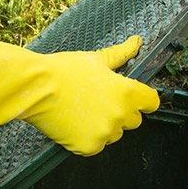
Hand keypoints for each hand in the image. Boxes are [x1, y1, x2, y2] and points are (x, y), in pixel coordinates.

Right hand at [0, 30, 160, 155]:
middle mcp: (120, 116)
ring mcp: (105, 134)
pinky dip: (88, 138)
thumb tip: (137, 41)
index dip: (142, 99)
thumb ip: (121, 54)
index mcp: (127, 93)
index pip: (152, 102)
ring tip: (84, 111)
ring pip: (115, 134)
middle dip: (122, 112)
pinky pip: (97, 145)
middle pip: (134, 121)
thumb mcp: (96, 59)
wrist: (35, 88)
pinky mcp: (89, 147)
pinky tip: (75, 122)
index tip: (133, 97)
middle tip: (100, 101)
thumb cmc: (64, 71)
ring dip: (105, 126)